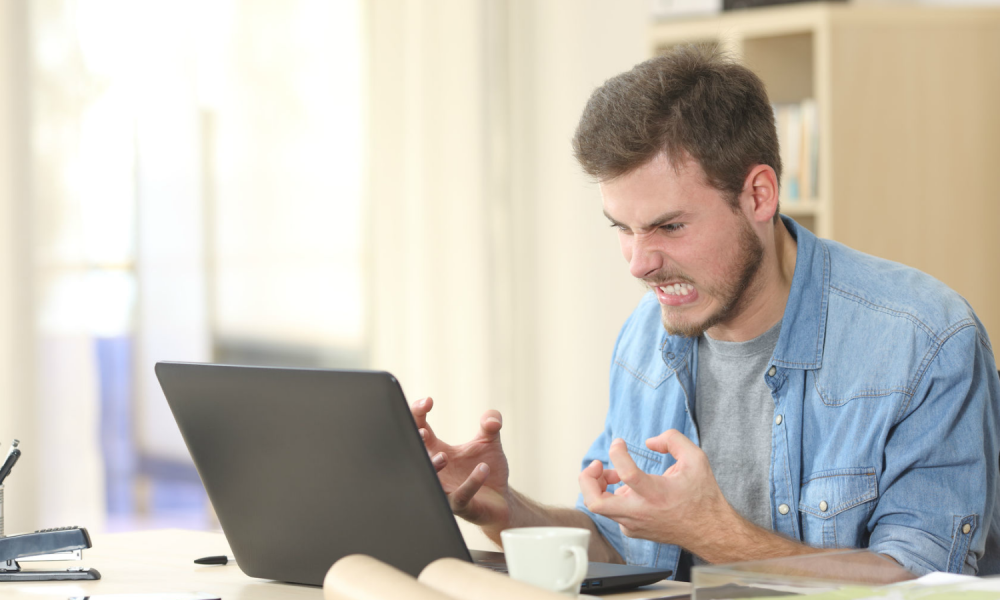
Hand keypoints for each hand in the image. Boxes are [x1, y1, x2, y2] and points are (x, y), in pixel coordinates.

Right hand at [411, 397, 511, 527]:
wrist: (500, 500)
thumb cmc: (487, 469)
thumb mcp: (489, 442)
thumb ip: (491, 425)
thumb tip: (492, 417)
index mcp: (437, 450)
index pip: (418, 429)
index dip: (418, 414)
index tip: (428, 401)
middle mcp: (437, 469)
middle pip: (415, 453)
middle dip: (415, 443)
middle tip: (422, 432)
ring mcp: (446, 489)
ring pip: (430, 479)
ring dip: (434, 467)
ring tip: (445, 456)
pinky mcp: (461, 506)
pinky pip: (460, 496)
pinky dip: (471, 482)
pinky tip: (483, 469)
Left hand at [579, 430, 730, 550]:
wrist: (708, 531)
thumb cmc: (701, 496)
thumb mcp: (696, 459)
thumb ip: (673, 440)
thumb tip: (649, 442)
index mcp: (656, 495)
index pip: (626, 474)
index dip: (617, 453)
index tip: (619, 443)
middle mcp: (641, 513)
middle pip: (595, 503)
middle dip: (587, 480)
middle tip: (597, 466)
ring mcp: (634, 524)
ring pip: (600, 507)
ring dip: (600, 486)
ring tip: (614, 474)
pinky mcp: (632, 531)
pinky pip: (612, 513)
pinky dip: (612, 498)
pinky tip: (627, 490)